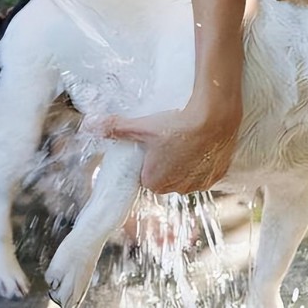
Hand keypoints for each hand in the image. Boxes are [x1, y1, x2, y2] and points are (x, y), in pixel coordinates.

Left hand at [104, 99, 241, 193]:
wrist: (215, 118)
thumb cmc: (176, 124)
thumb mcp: (142, 126)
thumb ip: (115, 128)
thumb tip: (90, 124)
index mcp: (154, 182)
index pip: (145, 175)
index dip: (148, 159)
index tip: (153, 144)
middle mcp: (177, 189)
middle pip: (166, 177)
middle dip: (166, 163)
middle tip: (169, 140)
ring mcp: (199, 184)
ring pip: (186, 176)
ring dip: (185, 164)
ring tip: (186, 141)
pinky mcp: (217, 177)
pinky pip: (205, 173)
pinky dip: (202, 163)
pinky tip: (201, 146)